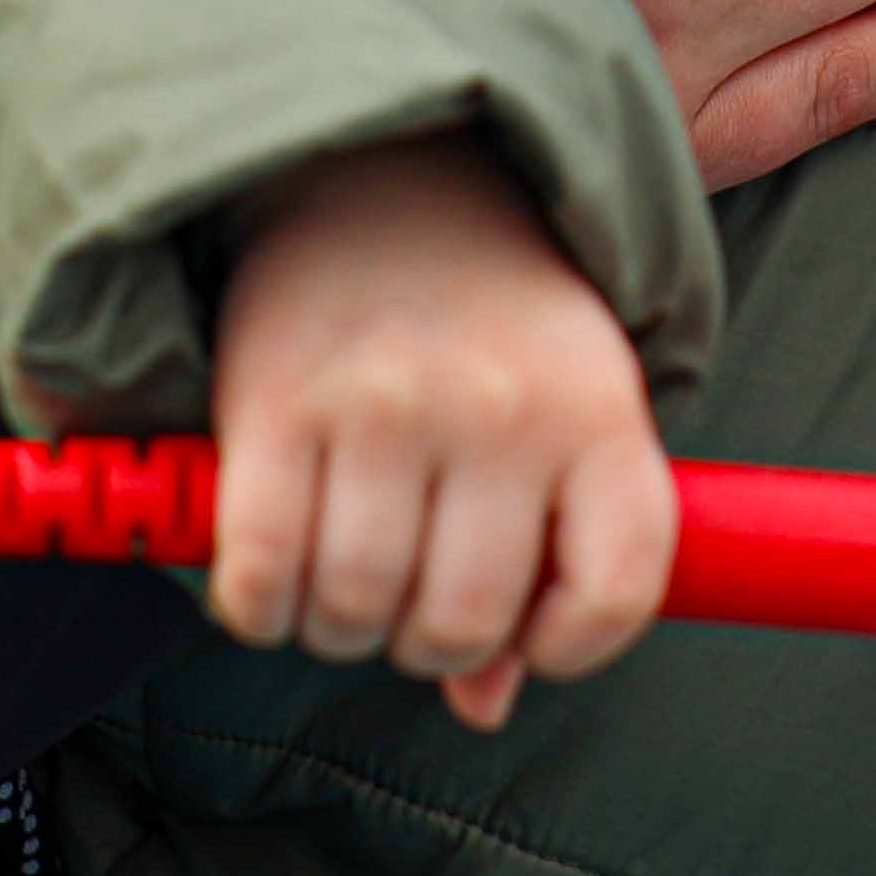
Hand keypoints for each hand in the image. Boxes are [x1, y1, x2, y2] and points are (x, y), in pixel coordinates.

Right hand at [201, 136, 671, 728]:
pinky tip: (272, 579)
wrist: (392, 170)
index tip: (528, 637)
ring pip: (354, 611)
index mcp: (595, 412)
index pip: (618, 591)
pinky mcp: (273, 400)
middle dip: (426, 644)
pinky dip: (257, 606)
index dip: (571, 648)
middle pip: (460, 623)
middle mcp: (496, 409)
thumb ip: (553, 559)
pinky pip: (259, 571)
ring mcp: (383, 403)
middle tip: (407, 597)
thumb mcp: (570, 411)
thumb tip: (482, 705)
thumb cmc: (495, 322)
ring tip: (341, 577)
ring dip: (338, 628)